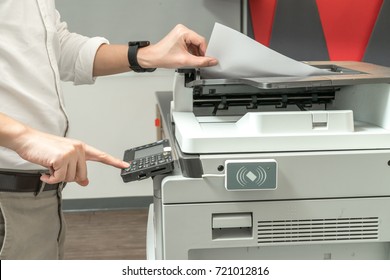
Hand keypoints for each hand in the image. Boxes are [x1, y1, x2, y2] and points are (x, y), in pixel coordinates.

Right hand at [13, 128, 128, 185]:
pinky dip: (50, 179)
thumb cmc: (44, 148)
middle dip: (67, 176)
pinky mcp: (61, 158)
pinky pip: (58, 179)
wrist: (27, 140)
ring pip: (69, 178)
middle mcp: (79, 149)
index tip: (126, 165)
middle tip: (56, 168)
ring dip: (57, 176)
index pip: (101, 156)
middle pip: (81, 175)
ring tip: (50, 166)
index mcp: (81, 148)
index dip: (114, 162)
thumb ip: (75, 168)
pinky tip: (45, 171)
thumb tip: (85, 182)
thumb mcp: (63, 158)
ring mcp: (71, 153)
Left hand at [137, 24, 217, 68]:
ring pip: (195, 44)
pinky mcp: (179, 37)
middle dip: (199, 53)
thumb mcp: (185, 61)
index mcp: (183, 32)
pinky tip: (187, 57)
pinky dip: (191, 52)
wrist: (153, 58)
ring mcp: (181, 33)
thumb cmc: (163, 57)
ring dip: (195, 53)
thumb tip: (212, 61)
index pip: (201, 41)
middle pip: (198, 42)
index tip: (206, 60)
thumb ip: (201, 61)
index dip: (205, 52)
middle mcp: (182, 30)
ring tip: (190, 60)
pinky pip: (190, 44)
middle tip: (198, 62)